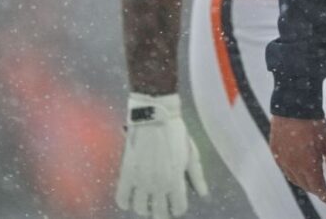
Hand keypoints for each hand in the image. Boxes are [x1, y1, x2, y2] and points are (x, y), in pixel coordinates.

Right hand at [115, 93, 207, 217]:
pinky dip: (126, 202)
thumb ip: (197, 176)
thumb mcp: (191, 154)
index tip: (177, 204)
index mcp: (176, 180)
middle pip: (159, 213)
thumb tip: (203, 194)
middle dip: (162, 212)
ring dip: (145, 208)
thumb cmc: (176, 134)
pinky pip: (122, 198)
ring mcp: (141, 180)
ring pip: (140, 209)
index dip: (178, 208)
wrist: (155, 117)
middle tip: (162, 206)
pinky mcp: (127, 174)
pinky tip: (132, 198)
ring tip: (148, 201)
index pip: (177, 208)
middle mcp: (158, 184)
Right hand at [269, 115, 325, 204]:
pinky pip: (284, 168)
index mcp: (308, 165)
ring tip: (310, 182)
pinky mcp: (275, 152)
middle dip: (315, 189)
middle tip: (321, 190)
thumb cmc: (312, 123)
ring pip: (293, 178)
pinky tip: (297, 169)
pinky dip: (292, 172)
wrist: (294, 107)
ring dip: (303, 182)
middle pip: (305, 184)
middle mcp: (293, 166)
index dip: (324, 195)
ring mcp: (282, 159)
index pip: (317, 187)